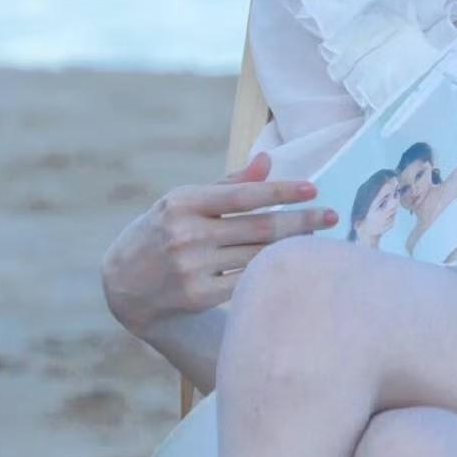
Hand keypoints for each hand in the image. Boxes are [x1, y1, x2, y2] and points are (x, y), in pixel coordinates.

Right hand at [101, 151, 337, 334]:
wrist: (125, 285)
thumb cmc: (163, 234)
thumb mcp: (184, 203)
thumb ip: (228, 184)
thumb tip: (268, 161)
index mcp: (183, 202)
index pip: (243, 194)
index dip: (281, 191)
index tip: (313, 189)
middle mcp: (186, 233)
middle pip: (259, 227)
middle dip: (301, 221)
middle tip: (331, 216)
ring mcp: (192, 266)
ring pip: (257, 256)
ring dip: (292, 247)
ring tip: (317, 239)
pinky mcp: (199, 295)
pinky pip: (247, 282)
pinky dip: (271, 272)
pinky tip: (292, 266)